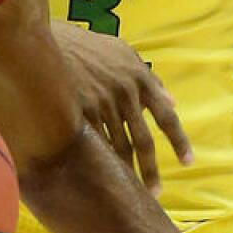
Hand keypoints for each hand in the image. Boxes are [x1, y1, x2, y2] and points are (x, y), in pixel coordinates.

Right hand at [53, 20, 191, 194]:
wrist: (44, 39)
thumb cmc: (84, 44)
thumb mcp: (121, 52)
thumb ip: (147, 76)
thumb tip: (171, 99)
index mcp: (139, 79)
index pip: (166, 116)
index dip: (178, 141)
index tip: (187, 162)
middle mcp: (125, 94)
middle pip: (143, 141)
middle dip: (150, 170)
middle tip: (154, 192)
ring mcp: (102, 104)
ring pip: (119, 147)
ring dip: (125, 172)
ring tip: (126, 191)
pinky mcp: (80, 113)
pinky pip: (95, 144)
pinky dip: (101, 162)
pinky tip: (101, 177)